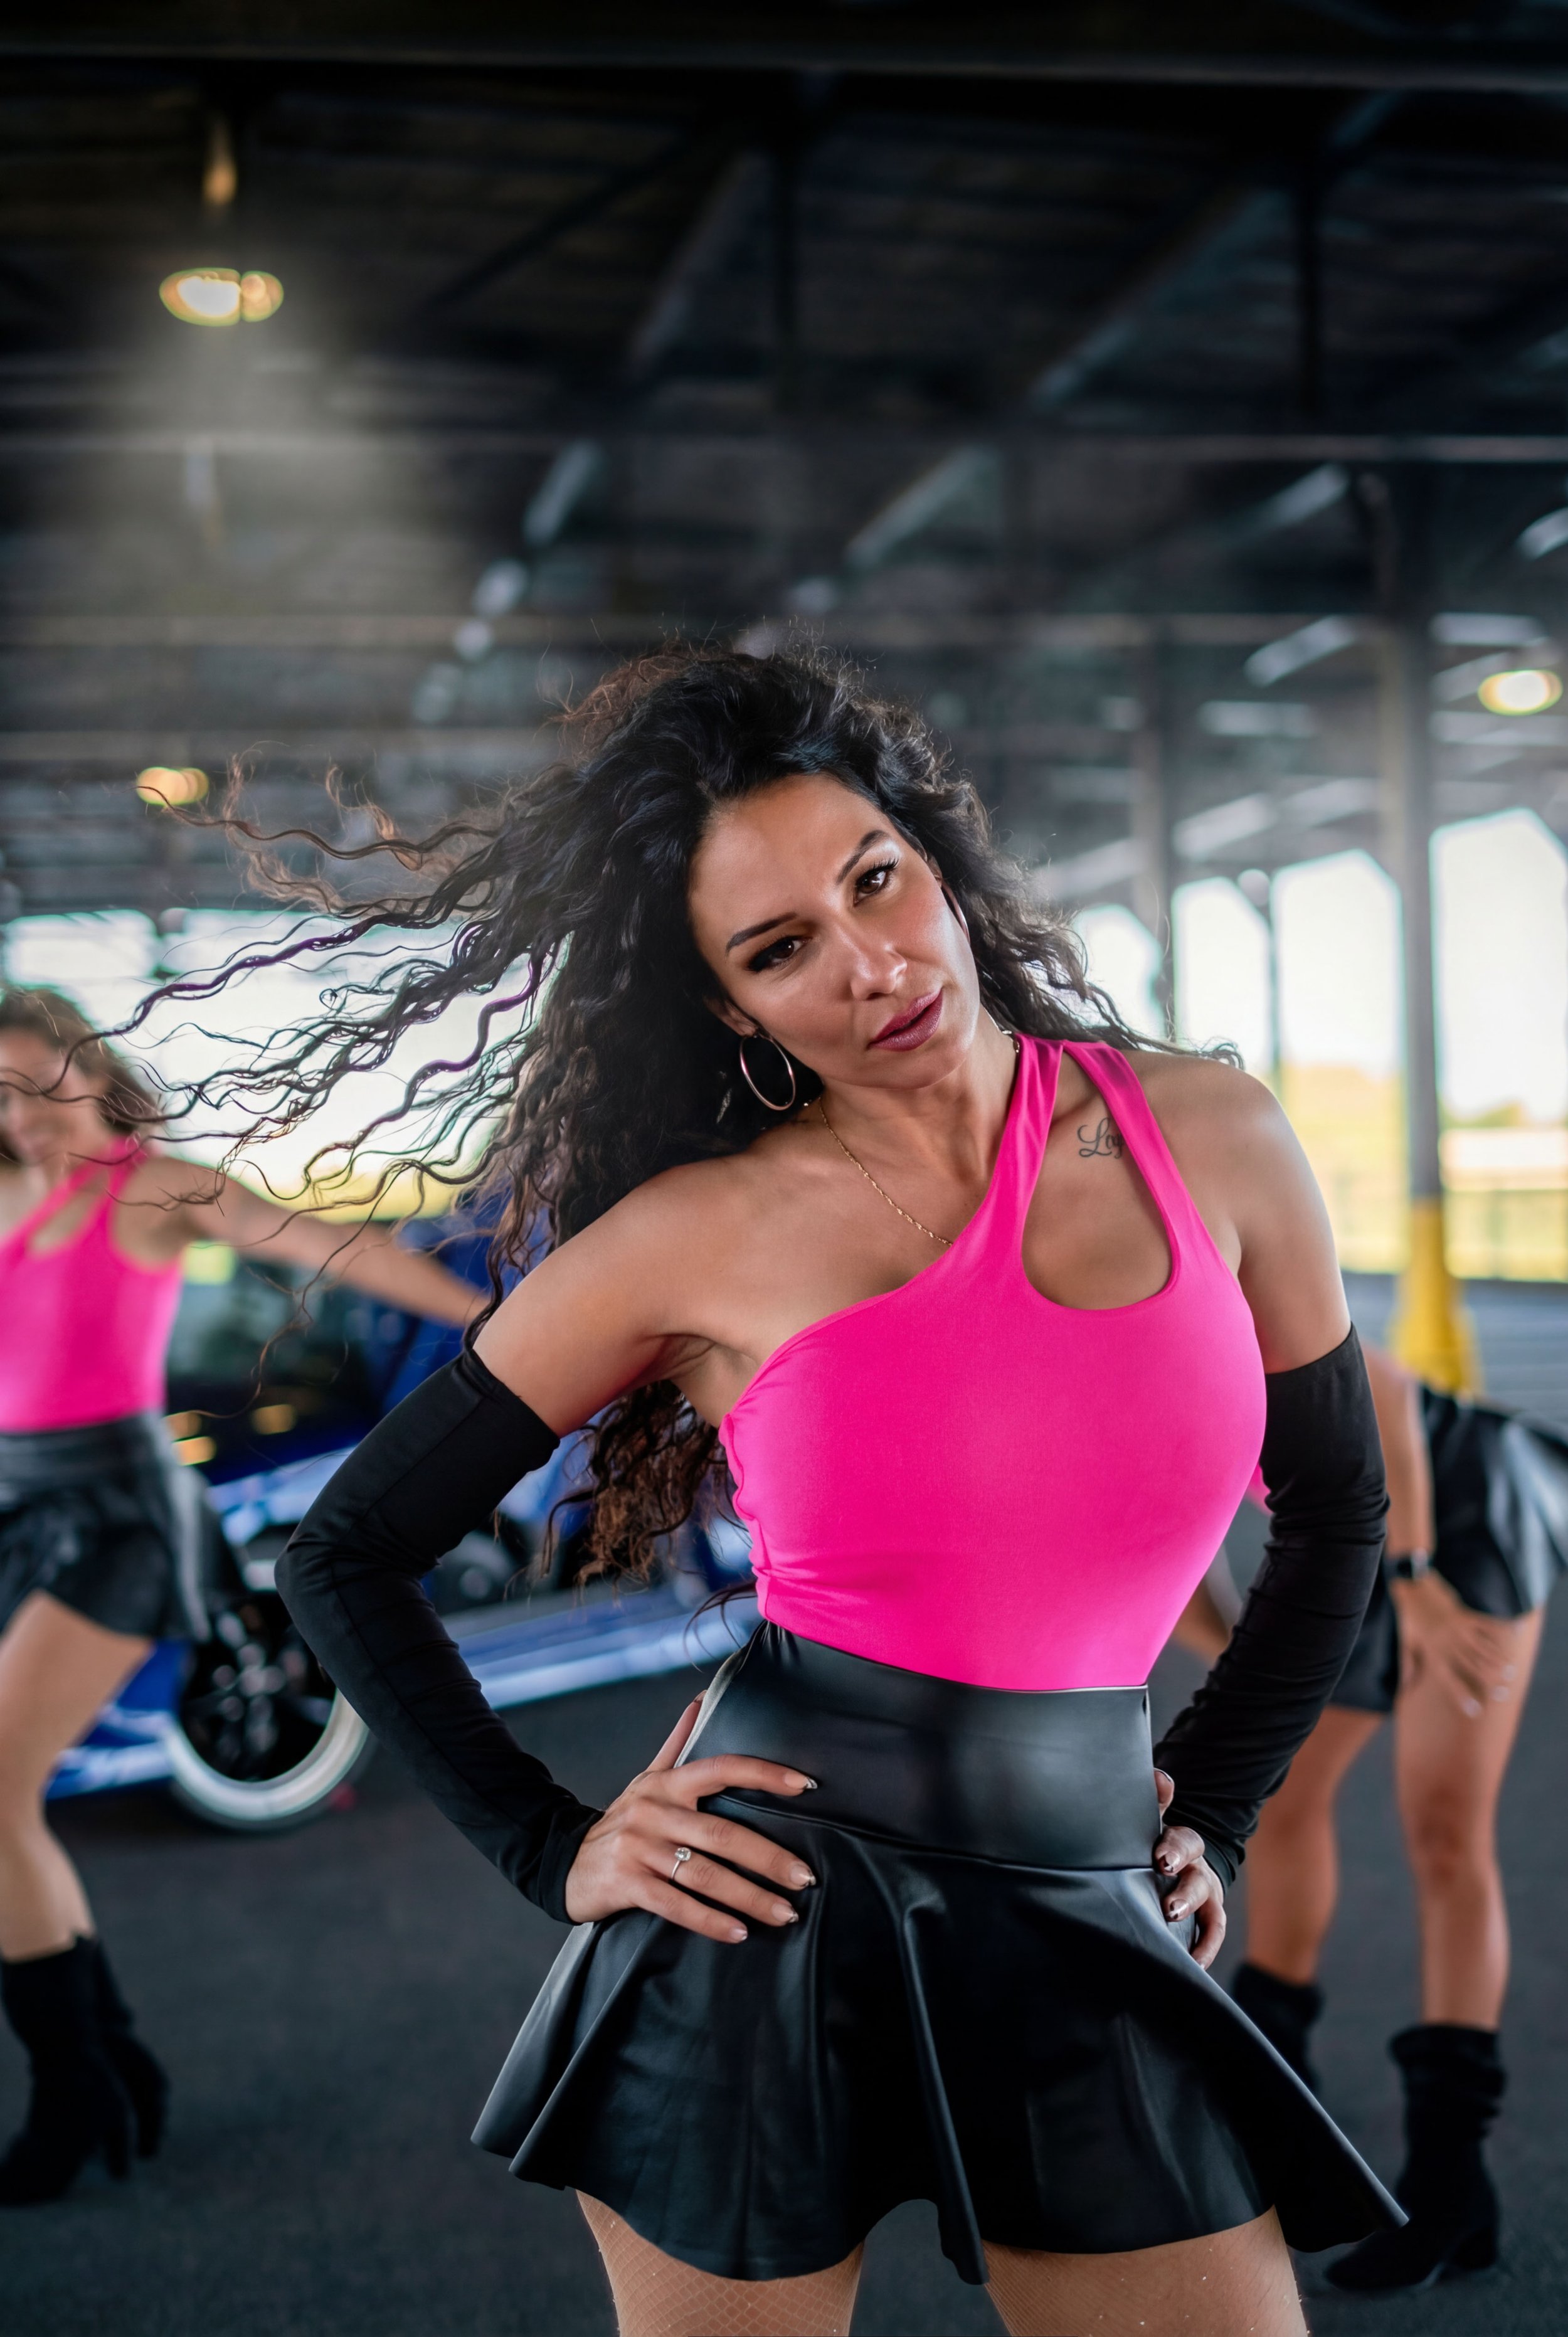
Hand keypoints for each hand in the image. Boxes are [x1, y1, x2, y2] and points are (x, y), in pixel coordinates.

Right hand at [563, 1698, 818, 1941]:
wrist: (564, 1861)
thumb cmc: (621, 1821)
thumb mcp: (646, 1779)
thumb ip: (677, 1744)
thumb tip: (703, 1698)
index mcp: (666, 1783)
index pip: (722, 1768)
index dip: (764, 1773)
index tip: (805, 1785)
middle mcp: (654, 1810)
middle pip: (722, 1833)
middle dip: (769, 1858)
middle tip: (805, 1877)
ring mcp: (639, 1848)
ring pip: (704, 1873)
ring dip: (749, 1897)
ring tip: (784, 1912)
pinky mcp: (627, 1883)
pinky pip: (676, 1905)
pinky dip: (710, 1921)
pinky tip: (738, 1933)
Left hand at [1152, 1768, 1225, 1969]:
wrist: (1166, 1860)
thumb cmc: (1149, 1841)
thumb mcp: (1148, 1821)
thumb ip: (1152, 1802)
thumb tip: (1160, 1778)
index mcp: (1180, 1843)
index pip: (1184, 1842)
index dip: (1175, 1850)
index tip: (1161, 1861)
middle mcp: (1197, 1868)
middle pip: (1198, 1879)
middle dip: (1185, 1894)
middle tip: (1169, 1909)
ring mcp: (1205, 1894)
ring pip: (1210, 1908)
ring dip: (1196, 1923)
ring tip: (1179, 1938)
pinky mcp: (1206, 1916)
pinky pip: (1212, 1933)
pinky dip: (1206, 1948)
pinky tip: (1193, 1963)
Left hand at [1392, 1568, 1523, 1719]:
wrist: (1412, 1588)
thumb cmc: (1409, 1618)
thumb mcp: (1406, 1643)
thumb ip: (1408, 1666)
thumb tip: (1405, 1688)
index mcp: (1432, 1654)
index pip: (1449, 1681)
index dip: (1462, 1697)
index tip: (1476, 1712)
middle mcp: (1446, 1645)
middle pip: (1472, 1668)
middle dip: (1490, 1682)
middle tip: (1504, 1694)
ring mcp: (1457, 1630)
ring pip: (1483, 1650)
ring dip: (1499, 1662)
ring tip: (1511, 1673)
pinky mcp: (1464, 1615)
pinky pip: (1486, 1626)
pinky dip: (1501, 1631)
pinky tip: (1514, 1635)